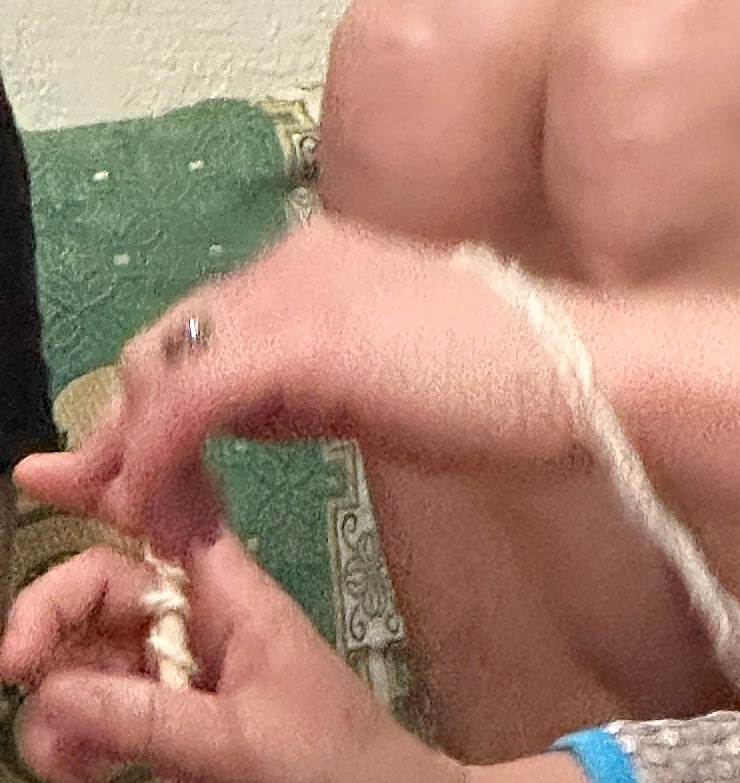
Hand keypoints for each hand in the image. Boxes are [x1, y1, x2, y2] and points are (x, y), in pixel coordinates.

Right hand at [5, 528, 470, 782]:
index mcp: (236, 602)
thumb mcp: (244, 752)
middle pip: (100, 593)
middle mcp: (205, 629)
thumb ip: (146, 721)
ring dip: (60, 708)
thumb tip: (47, 693)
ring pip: (90, 665)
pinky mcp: (181, 737)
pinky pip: (105, 722)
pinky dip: (80, 748)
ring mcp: (189, 684)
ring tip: (69, 767)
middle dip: (49, 625)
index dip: (105, 487)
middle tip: (15, 672)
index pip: (165, 515)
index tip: (35, 483)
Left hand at [16, 224, 582, 555]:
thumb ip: (318, 383)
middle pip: (166, 342)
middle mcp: (292, 260)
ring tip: (141, 522)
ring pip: (161, 368)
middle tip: (102, 501)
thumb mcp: (395, 380)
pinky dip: (159, 460)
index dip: (157, 403)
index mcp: (319, 260)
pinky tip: (164, 511)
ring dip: (135, 452)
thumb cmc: (527, 390)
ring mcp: (291, 293)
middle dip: (122, 428)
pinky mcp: (294, 344)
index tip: (126, 470)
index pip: (205, 328)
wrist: (594, 380)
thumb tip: (258, 415)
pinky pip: (187, 405)